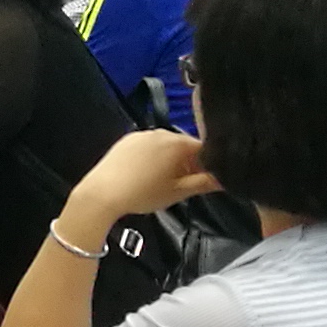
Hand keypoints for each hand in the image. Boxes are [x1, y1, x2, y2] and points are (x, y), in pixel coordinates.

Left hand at [67, 129, 217, 228]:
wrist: (102, 193)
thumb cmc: (142, 193)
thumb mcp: (178, 192)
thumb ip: (204, 183)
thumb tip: (224, 179)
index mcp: (177, 143)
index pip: (204, 148)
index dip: (208, 165)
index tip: (204, 179)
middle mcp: (160, 133)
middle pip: (185, 146)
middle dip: (188, 163)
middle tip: (182, 185)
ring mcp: (141, 134)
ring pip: (165, 146)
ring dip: (170, 160)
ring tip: (161, 182)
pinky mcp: (126, 140)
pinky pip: (148, 146)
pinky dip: (152, 158)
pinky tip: (145, 175)